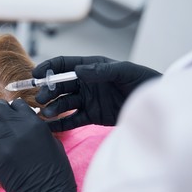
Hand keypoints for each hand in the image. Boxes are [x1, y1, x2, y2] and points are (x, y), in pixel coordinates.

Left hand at [0, 99, 80, 191]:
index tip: (13, 116)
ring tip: (0, 139)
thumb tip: (23, 120)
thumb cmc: (55, 170)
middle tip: (3, 123)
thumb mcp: (52, 141)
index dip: (14, 109)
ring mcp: (4, 142)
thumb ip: (35, 127)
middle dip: (0, 114)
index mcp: (35, 123)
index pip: (17, 104)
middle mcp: (18, 128)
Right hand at [33, 56, 160, 131]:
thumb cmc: (142, 82)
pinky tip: (49, 126)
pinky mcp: (91, 116)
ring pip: (64, 103)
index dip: (48, 68)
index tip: (36, 73)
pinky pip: (72, 120)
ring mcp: (87, 100)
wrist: (155, 106)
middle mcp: (86, 83)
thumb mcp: (125, 72)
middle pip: (60, 86)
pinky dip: (60, 124)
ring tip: (45, 114)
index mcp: (91, 67)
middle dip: (48, 91)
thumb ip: (102, 70)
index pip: (65, 65)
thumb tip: (78, 70)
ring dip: (53, 108)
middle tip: (41, 98)